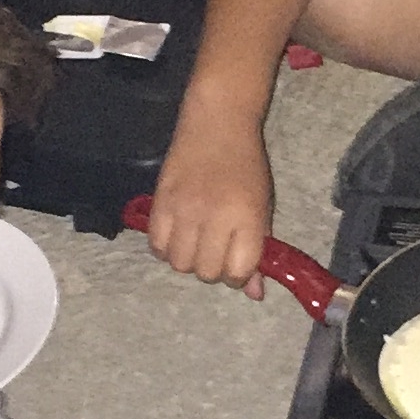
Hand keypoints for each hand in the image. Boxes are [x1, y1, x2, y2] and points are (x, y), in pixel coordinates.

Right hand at [147, 101, 275, 292]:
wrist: (217, 124)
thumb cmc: (246, 166)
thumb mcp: (262, 208)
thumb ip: (258, 251)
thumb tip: (255, 294)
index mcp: (247, 219)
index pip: (238, 272)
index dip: (238, 275)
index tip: (237, 263)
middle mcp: (215, 217)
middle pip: (207, 272)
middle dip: (213, 269)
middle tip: (215, 250)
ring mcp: (184, 210)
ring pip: (180, 264)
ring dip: (188, 260)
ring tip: (195, 242)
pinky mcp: (160, 202)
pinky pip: (156, 246)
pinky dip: (166, 248)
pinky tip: (176, 235)